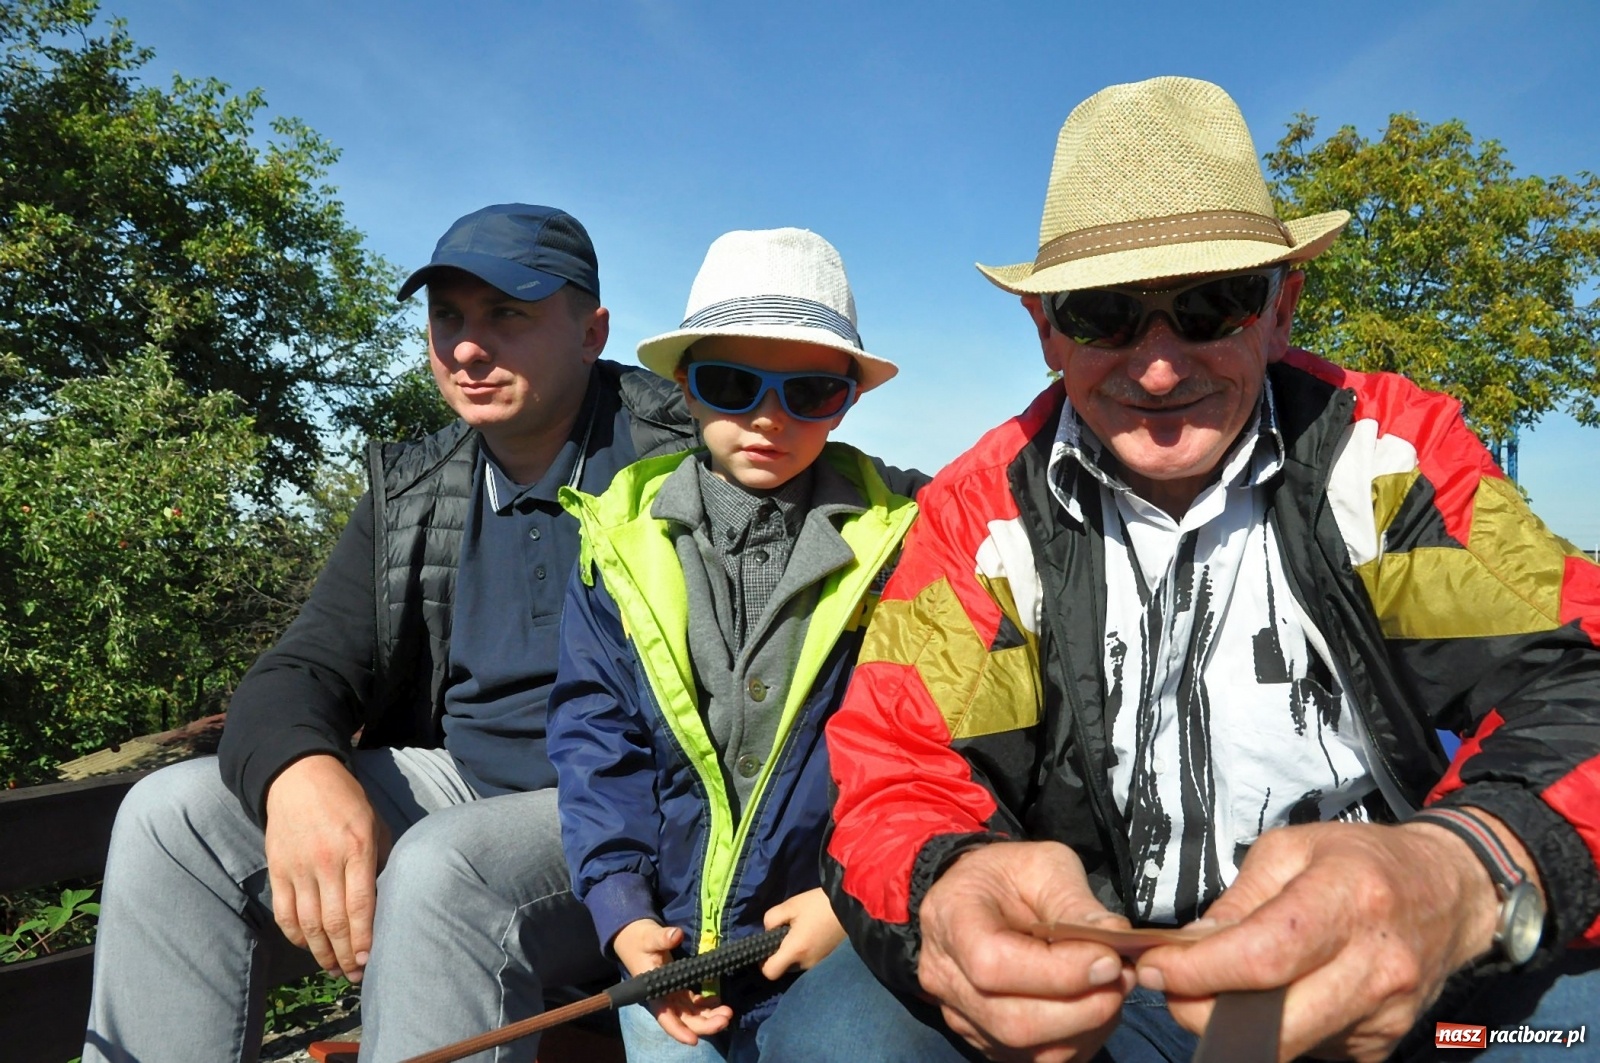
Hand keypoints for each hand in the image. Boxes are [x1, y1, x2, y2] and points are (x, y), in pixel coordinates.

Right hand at [263, 754, 391, 981]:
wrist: (299, 776)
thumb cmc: (347, 801)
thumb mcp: (376, 823)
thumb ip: (383, 860)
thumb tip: (387, 900)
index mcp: (357, 847)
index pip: (361, 904)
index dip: (365, 938)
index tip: (369, 960)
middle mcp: (326, 860)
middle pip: (334, 921)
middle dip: (346, 955)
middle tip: (355, 974)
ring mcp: (298, 867)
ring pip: (308, 923)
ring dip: (322, 952)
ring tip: (335, 968)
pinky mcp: (277, 869)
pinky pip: (285, 913)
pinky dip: (296, 936)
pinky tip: (309, 946)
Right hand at [613, 919, 732, 1045]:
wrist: (634, 937)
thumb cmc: (639, 940)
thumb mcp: (649, 937)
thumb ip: (662, 938)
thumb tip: (675, 935)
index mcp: (654, 992)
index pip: (665, 1017)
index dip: (678, 1031)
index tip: (693, 1040)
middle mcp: (664, 998)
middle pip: (685, 1020)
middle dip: (705, 1024)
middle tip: (726, 1018)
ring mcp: (673, 995)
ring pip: (692, 1014)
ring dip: (709, 1017)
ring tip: (728, 1012)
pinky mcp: (679, 988)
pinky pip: (694, 1003)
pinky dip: (707, 1005)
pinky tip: (719, 1002)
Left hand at [760, 888, 845, 978]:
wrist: (851, 906)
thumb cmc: (819, 905)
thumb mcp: (790, 906)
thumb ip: (771, 919)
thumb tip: (768, 931)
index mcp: (795, 951)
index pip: (770, 973)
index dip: (763, 963)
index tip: (767, 947)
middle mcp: (806, 963)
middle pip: (784, 966)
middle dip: (781, 952)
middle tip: (786, 931)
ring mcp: (818, 964)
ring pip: (797, 962)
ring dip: (795, 951)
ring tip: (802, 929)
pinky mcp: (827, 959)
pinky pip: (809, 959)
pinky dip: (806, 950)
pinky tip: (813, 933)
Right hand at [917, 841, 1135, 1062]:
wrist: (975, 896)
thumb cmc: (1008, 876)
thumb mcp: (1042, 866)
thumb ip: (1075, 903)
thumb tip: (1116, 940)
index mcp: (951, 920)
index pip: (993, 965)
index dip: (1057, 973)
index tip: (1109, 959)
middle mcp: (946, 978)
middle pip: (1013, 1022)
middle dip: (1083, 1008)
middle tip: (1124, 978)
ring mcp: (962, 1017)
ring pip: (1028, 1050)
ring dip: (1087, 1027)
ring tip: (1114, 989)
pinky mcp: (986, 1041)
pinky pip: (1037, 1058)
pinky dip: (1078, 1039)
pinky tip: (1093, 1006)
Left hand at [1136, 817, 1513, 1061]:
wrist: (1451, 891)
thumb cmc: (1362, 861)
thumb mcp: (1291, 850)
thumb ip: (1238, 902)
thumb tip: (1188, 948)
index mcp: (1349, 900)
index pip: (1264, 956)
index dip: (1199, 970)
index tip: (1156, 967)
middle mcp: (1375, 965)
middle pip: (1273, 1021)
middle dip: (1203, 1012)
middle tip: (1171, 988)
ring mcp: (1384, 1013)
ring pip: (1287, 1045)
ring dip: (1233, 1025)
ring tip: (1211, 989)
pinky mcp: (1383, 1043)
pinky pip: (1312, 1049)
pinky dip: (1275, 1030)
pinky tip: (1269, 998)